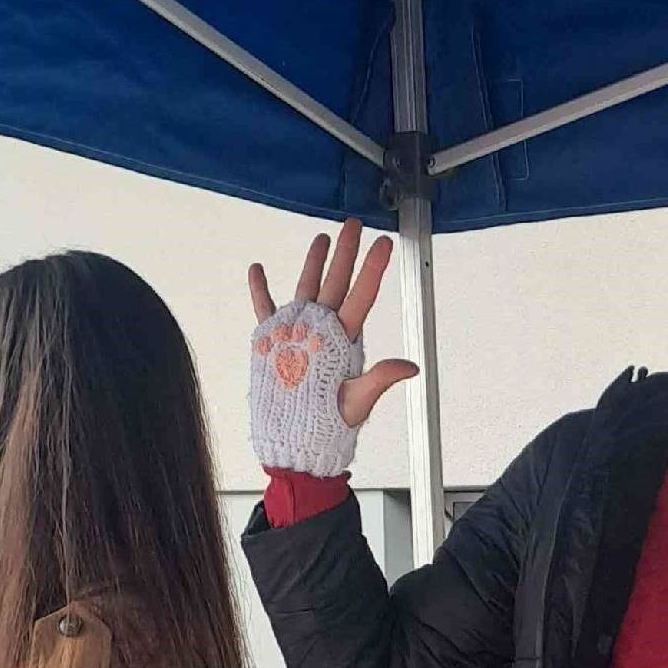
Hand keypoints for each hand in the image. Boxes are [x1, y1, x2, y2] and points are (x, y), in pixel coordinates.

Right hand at [248, 218, 417, 427]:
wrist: (296, 443)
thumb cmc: (328, 426)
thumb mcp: (357, 401)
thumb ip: (378, 379)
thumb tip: (410, 367)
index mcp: (344, 341)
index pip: (361, 296)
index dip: (373, 269)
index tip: (384, 244)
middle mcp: (323, 332)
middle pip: (336, 283)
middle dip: (346, 253)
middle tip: (355, 224)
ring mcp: (298, 334)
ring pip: (307, 288)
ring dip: (313, 263)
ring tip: (321, 238)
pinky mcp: (274, 343)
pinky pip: (266, 310)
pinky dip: (260, 291)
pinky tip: (258, 270)